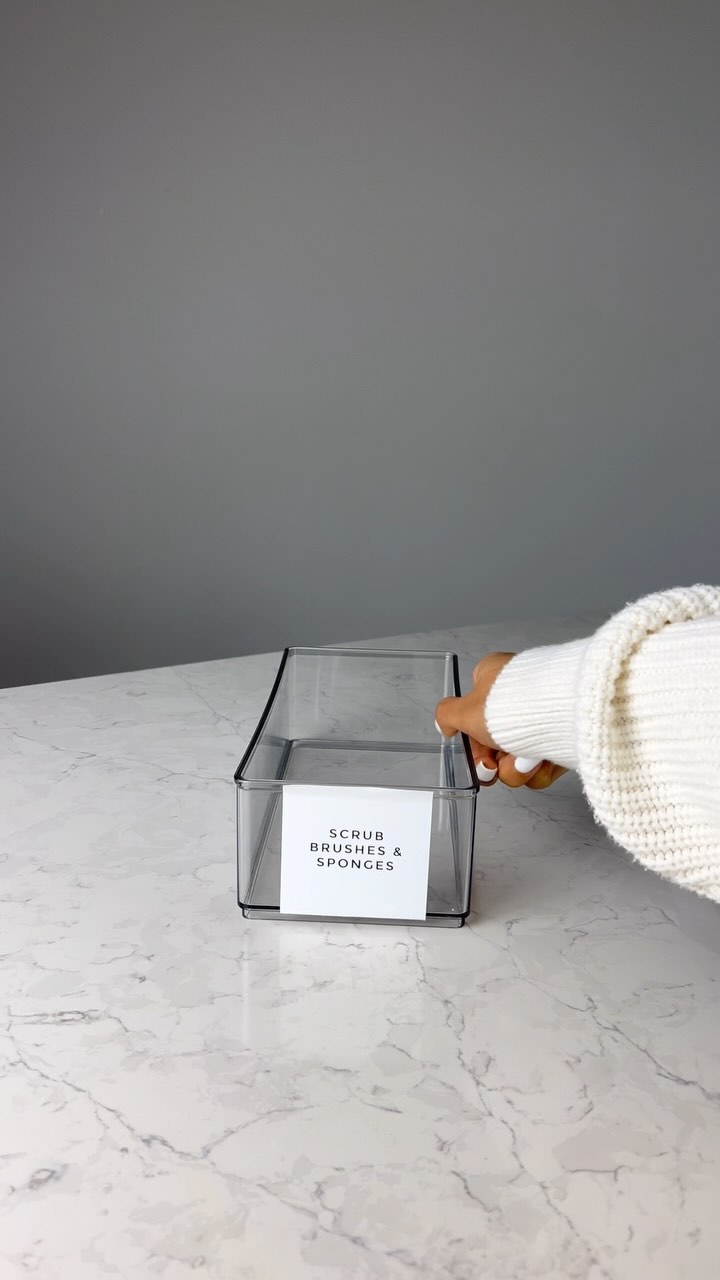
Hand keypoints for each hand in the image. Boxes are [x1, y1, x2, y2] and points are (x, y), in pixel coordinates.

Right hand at [435, 653, 566, 790]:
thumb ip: (448, 716)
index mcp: (494, 679)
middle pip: (498, 745)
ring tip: (528, 760)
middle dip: (497, 763)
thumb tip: (444, 722)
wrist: (567, 710)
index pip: (475, 719)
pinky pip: (546, 763)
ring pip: (521, 759)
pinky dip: (543, 769)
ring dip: (518, 769)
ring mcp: (545, 716)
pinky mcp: (567, 735)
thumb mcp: (467, 710)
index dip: (474, 746)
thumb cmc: (515, 702)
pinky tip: (545, 761)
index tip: (479, 760)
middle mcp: (520, 696)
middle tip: (497, 767)